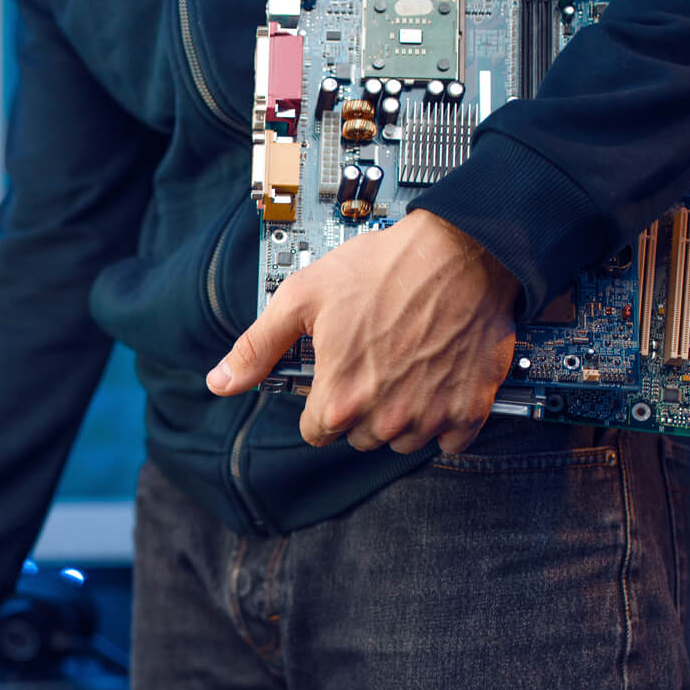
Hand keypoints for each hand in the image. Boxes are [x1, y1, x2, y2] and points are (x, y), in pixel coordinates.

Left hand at [205, 210, 522, 454]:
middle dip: (359, 407)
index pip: (316, 432)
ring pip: (402, 440)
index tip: (334, 377)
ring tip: (404, 367)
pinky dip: (445, 419)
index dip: (320, 403)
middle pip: (359, 436)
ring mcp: (430, 416)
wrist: (462, 249)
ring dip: (400, 415)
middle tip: (371, 362)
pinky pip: (451, 439)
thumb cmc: (383, 267)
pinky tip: (438, 381)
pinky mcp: (469, 409)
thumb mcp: (302, 297)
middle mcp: (385, 417)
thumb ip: (257, 347)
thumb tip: (219, 382)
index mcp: (339, 399)